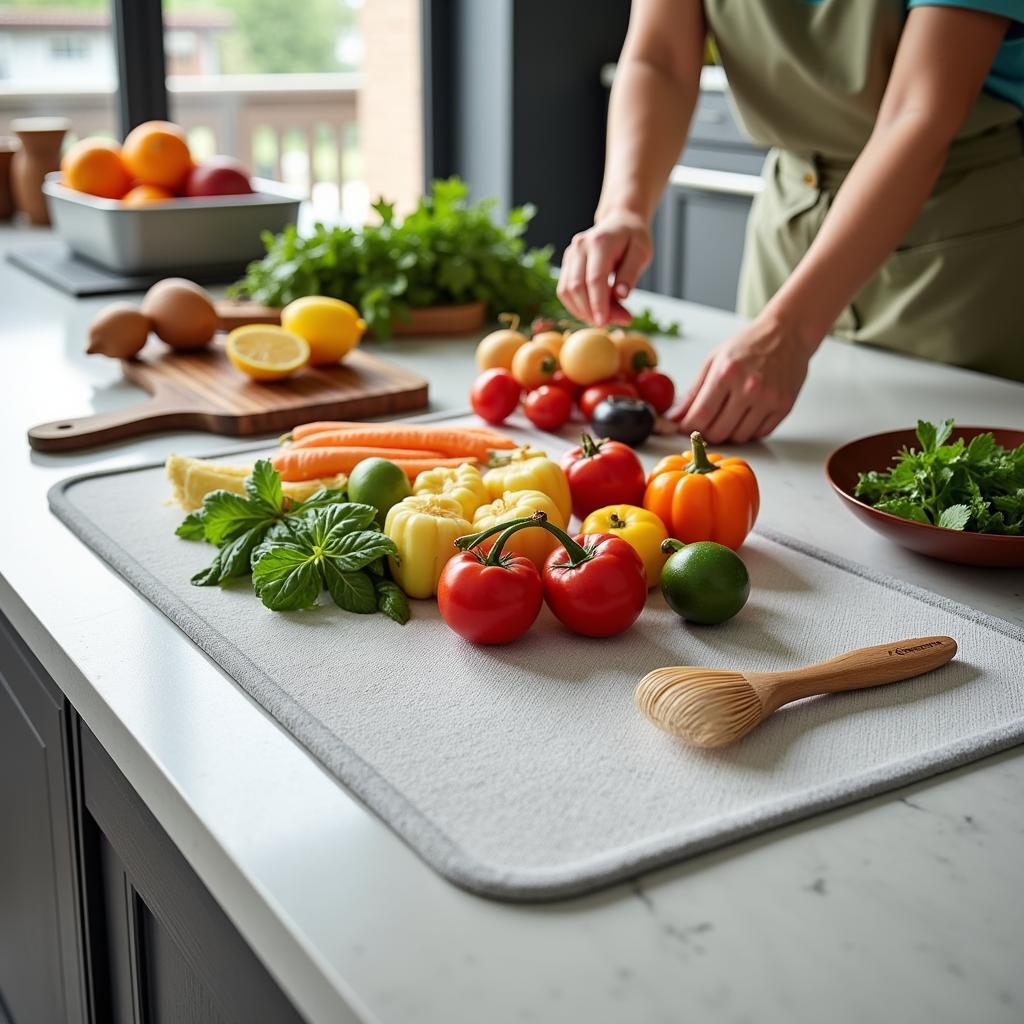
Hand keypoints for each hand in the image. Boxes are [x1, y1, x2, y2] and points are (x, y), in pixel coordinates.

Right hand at [557, 211, 651, 326]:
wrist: (619, 222)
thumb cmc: (633, 238)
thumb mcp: (641, 252)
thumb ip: (631, 273)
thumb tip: (621, 295)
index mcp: (600, 241)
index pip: (595, 279)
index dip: (598, 304)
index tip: (605, 323)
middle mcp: (580, 246)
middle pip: (576, 287)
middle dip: (590, 311)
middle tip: (610, 323)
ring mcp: (570, 254)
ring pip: (566, 291)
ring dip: (582, 311)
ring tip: (605, 317)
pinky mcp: (567, 264)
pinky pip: (565, 291)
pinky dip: (577, 306)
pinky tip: (594, 310)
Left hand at [670, 315, 816, 442]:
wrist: (787, 333)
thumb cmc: (749, 344)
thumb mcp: (714, 360)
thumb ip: (694, 391)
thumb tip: (677, 417)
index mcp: (727, 373)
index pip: (701, 415)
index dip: (689, 427)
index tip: (685, 427)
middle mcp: (749, 388)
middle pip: (719, 432)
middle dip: (706, 433)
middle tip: (705, 425)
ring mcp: (769, 399)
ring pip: (739, 437)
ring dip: (729, 433)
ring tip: (727, 418)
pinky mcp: (784, 406)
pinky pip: (759, 433)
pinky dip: (749, 430)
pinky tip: (745, 416)